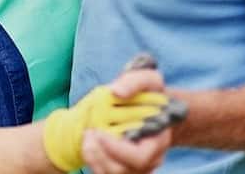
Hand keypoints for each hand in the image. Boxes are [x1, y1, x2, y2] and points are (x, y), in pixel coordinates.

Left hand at [43, 68, 176, 171]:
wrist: (149, 108)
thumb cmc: (149, 94)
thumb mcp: (147, 79)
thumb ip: (134, 81)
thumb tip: (116, 91)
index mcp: (158, 138)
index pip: (140, 156)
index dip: (117, 149)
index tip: (98, 132)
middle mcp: (151, 158)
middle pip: (124, 170)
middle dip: (101, 154)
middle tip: (88, 133)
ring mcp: (138, 166)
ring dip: (94, 158)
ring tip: (86, 137)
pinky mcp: (125, 167)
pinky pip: (107, 173)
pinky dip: (94, 162)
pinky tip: (88, 145)